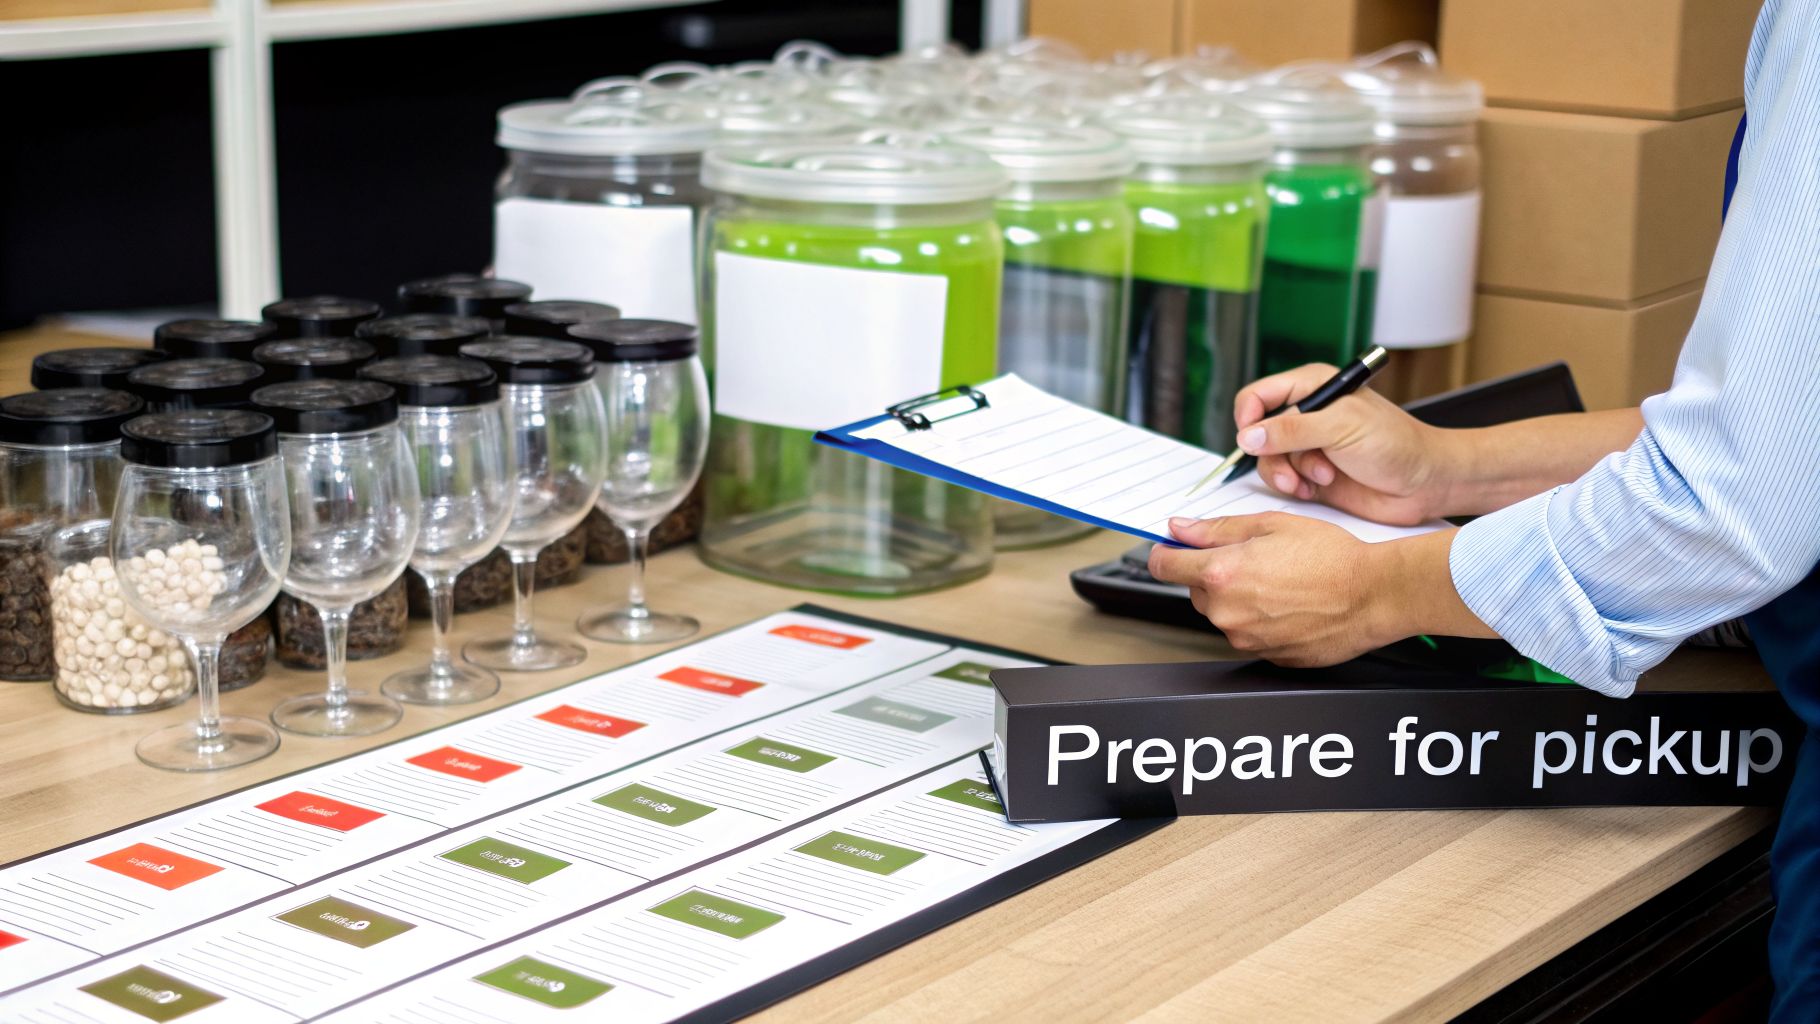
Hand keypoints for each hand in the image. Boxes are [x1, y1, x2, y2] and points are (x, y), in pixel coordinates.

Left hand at [1147, 513, 1391, 665]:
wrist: (1374, 596)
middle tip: (1257, 559)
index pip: (1163, 565)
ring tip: (1282, 582)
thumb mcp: (1272, 525)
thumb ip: (1217, 529)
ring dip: (1240, 598)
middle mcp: (1226, 612)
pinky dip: (1262, 620)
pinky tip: (1291, 605)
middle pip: (1197, 590)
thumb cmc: (1332, 558)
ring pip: (1224, 613)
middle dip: (1216, 573)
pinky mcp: (1266, 656)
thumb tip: (1181, 529)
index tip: (1172, 548)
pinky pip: (1250, 634)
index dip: (1166, 552)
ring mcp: (1245, 639)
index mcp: (1221, 574)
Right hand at [1234, 364, 1451, 526]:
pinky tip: (1319, 488)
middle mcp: (1306, 415)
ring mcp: (1307, 446)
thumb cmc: (1396, 444)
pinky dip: (1296, 488)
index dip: (1248, 416)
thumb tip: (1249, 436)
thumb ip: (1292, 430)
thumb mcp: (1341, 427)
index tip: (1252, 439)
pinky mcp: (1311, 474)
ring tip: (1320, 478)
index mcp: (1312, 387)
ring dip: (1289, 474)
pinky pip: (1282, 481)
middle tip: (1296, 470)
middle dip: (1274, 454)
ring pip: (1267, 460)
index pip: (1259, 395)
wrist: (1423, 483)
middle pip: (1257, 433)